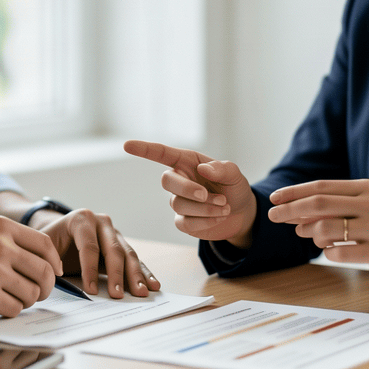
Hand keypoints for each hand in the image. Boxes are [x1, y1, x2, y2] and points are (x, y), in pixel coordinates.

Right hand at [0, 216, 61, 316]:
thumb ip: (6, 242)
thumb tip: (40, 263)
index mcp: (1, 227)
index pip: (45, 245)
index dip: (54, 263)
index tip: (54, 273)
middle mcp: (2, 246)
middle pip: (44, 271)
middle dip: (44, 287)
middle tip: (36, 294)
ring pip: (32, 293)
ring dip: (25, 301)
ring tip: (10, 299)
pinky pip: (14, 308)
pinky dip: (9, 311)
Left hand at [38, 210, 161, 298]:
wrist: (59, 231)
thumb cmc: (51, 241)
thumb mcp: (45, 245)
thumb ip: (50, 257)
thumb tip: (60, 275)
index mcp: (81, 219)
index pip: (89, 246)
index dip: (90, 270)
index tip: (91, 291)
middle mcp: (101, 222)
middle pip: (113, 249)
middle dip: (117, 274)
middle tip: (118, 295)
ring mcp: (114, 232)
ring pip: (127, 254)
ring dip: (135, 275)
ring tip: (141, 293)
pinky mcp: (122, 243)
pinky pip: (134, 259)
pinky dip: (144, 272)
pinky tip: (152, 284)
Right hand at [123, 140, 257, 247]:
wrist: (241, 213)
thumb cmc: (234, 188)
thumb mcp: (234, 174)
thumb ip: (222, 168)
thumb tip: (202, 170)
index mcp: (187, 162)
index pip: (161, 153)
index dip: (144, 149)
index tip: (127, 145)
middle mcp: (179, 180)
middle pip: (166, 181)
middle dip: (187, 189)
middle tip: (208, 195)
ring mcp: (179, 201)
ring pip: (178, 205)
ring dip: (204, 207)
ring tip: (224, 206)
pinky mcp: (183, 222)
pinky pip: (185, 222)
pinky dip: (205, 221)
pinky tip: (219, 216)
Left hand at [268, 178, 368, 277]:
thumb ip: (342, 203)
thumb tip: (302, 212)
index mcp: (366, 188)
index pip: (321, 187)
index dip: (294, 192)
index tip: (275, 198)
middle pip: (318, 204)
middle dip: (290, 210)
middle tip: (273, 217)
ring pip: (326, 228)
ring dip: (308, 233)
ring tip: (304, 235)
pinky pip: (341, 252)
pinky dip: (328, 252)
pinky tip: (328, 251)